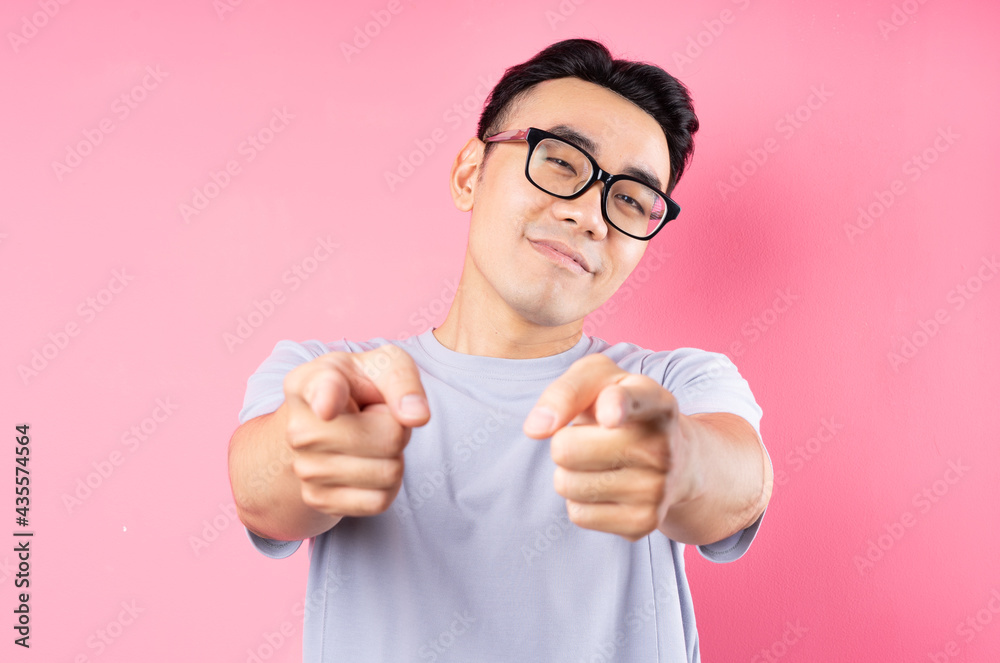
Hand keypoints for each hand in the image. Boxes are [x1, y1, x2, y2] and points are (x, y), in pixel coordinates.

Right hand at [282, 343, 429, 517]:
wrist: (325, 424)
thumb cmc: (359, 388)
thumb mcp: (383, 366)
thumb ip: (402, 380)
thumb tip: (417, 416)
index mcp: (312, 381)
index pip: (324, 390)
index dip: (327, 398)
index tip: (327, 407)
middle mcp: (300, 428)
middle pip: (389, 438)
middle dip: (398, 428)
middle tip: (376, 417)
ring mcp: (304, 468)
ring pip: (388, 473)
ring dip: (393, 458)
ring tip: (369, 438)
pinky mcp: (317, 500)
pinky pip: (378, 502)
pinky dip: (386, 487)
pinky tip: (365, 466)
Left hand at [522, 353, 698, 541]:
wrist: (673, 457)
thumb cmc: (618, 409)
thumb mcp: (597, 381)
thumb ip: (566, 391)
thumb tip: (536, 428)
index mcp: (654, 400)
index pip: (632, 401)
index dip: (616, 406)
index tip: (609, 416)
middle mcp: (662, 445)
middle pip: (565, 449)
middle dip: (564, 442)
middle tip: (592, 438)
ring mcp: (658, 488)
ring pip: (567, 484)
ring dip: (570, 472)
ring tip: (601, 461)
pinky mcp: (645, 522)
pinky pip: (578, 513)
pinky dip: (580, 500)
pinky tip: (608, 486)